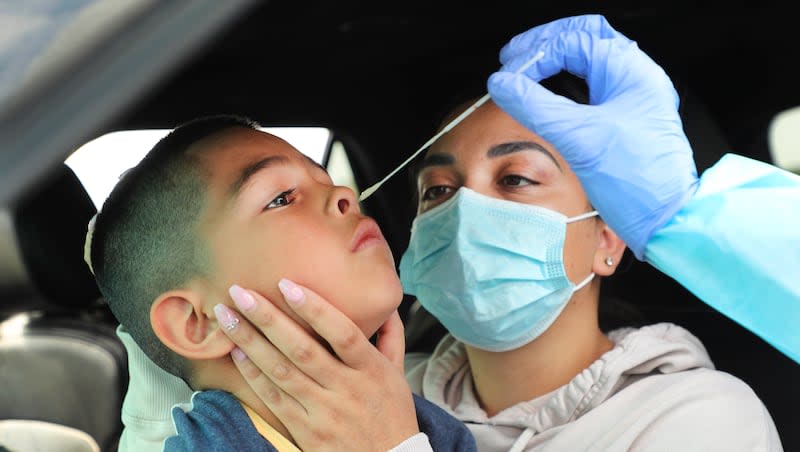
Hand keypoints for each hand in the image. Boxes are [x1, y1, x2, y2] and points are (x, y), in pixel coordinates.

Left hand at [215, 280, 418, 451]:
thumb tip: (387, 306)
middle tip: (239, 292)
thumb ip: (391, 338)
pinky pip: (275, 399)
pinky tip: (237, 353)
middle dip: (267, 318)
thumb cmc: (392, 415)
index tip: (286, 285)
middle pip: (302, 349)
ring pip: (282, 372)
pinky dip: (254, 375)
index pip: (343, 333)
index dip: (315, 309)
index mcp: (371, 369)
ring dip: (250, 342)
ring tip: (227, 317)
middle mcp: (347, 388)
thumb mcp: (398, 375)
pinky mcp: (307, 431)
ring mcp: (324, 411)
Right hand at [487, 14, 698, 259]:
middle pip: (584, 38)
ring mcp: (631, 96)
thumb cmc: (635, 181)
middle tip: (514, 59)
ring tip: (526, 73)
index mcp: (630, 72)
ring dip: (555, 61)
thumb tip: (502, 83)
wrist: (664, 219)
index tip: (509, 71)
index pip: (574, 40)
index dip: (536, 51)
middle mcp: (634, 77)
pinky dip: (565, 83)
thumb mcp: (578, 138)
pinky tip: (547, 96)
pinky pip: (591, 85)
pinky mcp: (624, 117)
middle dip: (546, 43)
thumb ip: (535, 106)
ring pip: (588, 59)